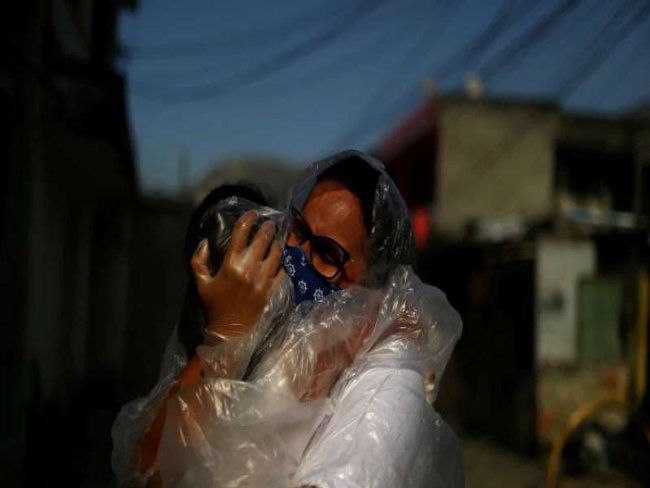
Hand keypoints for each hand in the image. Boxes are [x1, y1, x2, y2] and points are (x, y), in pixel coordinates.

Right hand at [190, 210, 284, 338]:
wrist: (230, 331)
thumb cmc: (214, 305)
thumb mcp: (201, 283)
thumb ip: (198, 261)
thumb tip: (204, 242)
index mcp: (231, 265)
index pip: (241, 235)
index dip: (248, 220)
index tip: (253, 213)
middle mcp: (249, 269)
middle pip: (262, 241)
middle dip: (267, 228)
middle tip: (269, 223)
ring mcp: (263, 280)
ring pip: (276, 254)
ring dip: (277, 244)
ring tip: (276, 239)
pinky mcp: (272, 290)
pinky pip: (282, 272)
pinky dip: (281, 264)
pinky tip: (279, 260)